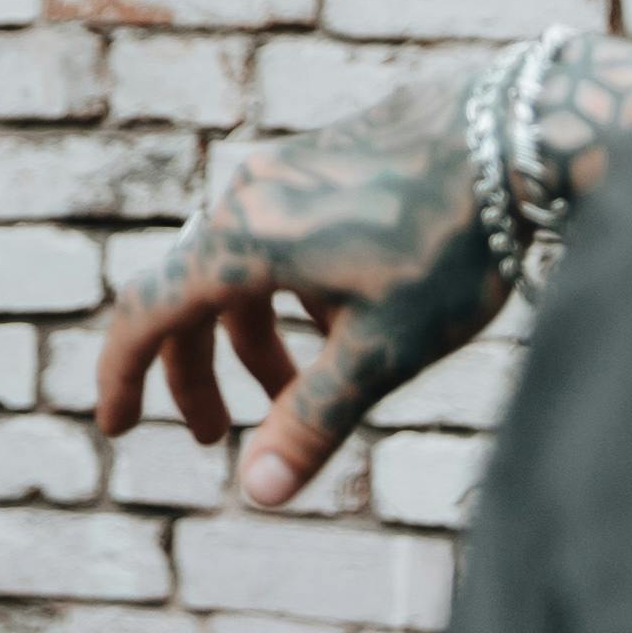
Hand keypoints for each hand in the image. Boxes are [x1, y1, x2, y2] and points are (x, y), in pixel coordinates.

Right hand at [94, 75, 503, 509]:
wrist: (516, 137)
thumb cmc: (449, 248)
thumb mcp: (382, 351)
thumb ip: (311, 421)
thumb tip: (257, 495)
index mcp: (242, 242)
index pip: (146, 313)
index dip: (122, 377)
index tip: (115, 430)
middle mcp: (245, 195)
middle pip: (188, 294)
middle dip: (197, 373)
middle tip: (218, 438)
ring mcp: (283, 169)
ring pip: (237, 266)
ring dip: (250, 338)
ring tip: (297, 391)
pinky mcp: (321, 157)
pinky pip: (273, 235)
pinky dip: (283, 294)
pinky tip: (341, 319)